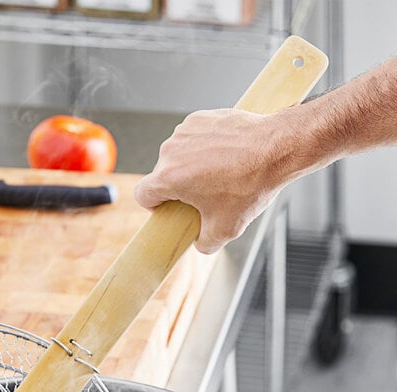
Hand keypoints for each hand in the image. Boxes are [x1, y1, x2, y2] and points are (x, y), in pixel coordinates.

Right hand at [134, 108, 288, 253]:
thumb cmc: (251, 185)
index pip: (142, 195)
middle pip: (162, 175)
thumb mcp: (225, 229)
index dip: (154, 205)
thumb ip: (203, 243)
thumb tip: (199, 241)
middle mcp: (171, 151)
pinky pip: (191, 139)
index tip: (169, 207)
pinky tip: (223, 156)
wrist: (278, 148)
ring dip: (190, 166)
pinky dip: (202, 148)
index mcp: (169, 178)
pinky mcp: (199, 118)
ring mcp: (184, 131)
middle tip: (204, 196)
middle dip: (178, 187)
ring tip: (218, 174)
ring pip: (176, 156)